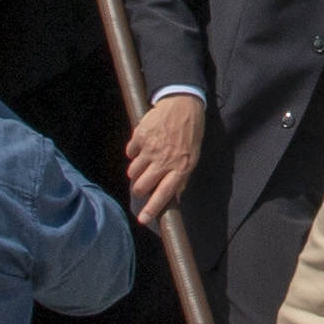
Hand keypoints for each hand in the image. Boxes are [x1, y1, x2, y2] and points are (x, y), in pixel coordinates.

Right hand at [122, 89, 206, 218]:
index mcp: (180, 167)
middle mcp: (165, 160)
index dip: (152, 209)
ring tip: (145, 162)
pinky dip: (134, 152)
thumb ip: (182, 177)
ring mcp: (151, 148)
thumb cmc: (190, 133)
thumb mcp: (193, 157)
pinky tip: (143, 145)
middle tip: (140, 185)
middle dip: (139, 189)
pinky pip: (130, 152)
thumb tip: (174, 197)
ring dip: (136, 171)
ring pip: (133, 171)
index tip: (143, 220)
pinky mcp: (140, 136)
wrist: (182, 104)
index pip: (164, 194)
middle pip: (142, 185)